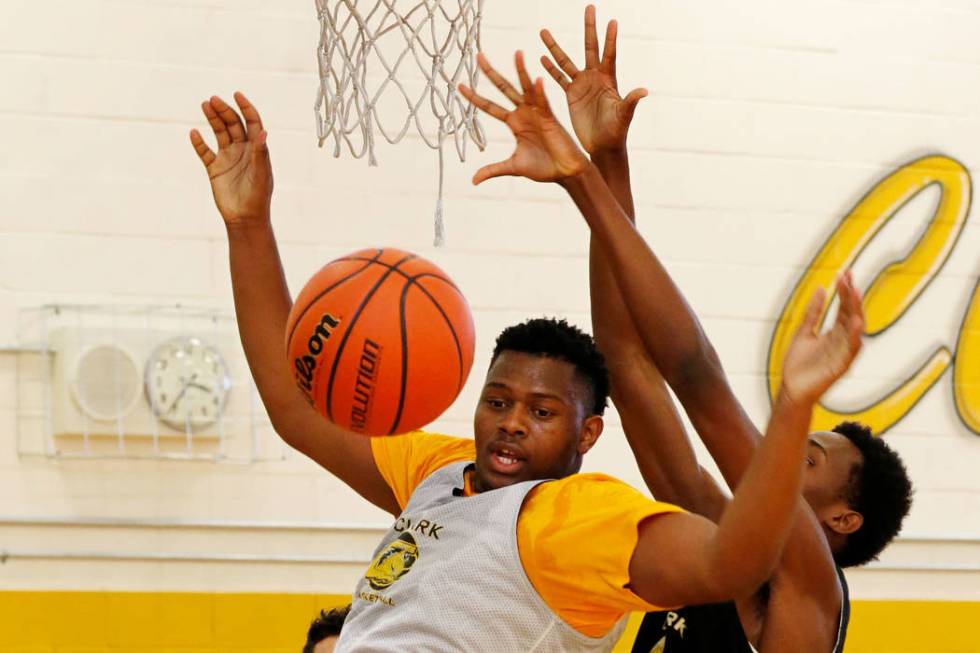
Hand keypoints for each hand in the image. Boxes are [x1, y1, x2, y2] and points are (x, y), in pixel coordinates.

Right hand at [190, 92, 272, 227]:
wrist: (245, 219)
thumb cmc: (258, 198)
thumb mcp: (261, 174)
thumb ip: (261, 154)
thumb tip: (263, 132)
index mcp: (257, 149)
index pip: (252, 123)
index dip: (246, 108)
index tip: (237, 94)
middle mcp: (242, 150)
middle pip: (233, 124)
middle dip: (224, 111)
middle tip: (212, 100)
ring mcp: (228, 158)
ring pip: (219, 133)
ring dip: (212, 119)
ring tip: (204, 105)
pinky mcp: (215, 169)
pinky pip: (205, 152)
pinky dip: (199, 143)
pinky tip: (193, 133)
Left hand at [459, 52, 589, 184]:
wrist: (565, 172)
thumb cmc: (543, 167)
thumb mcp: (512, 167)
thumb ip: (493, 169)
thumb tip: (473, 180)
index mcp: (514, 122)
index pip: (489, 106)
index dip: (474, 97)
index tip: (459, 85)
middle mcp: (523, 113)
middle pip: (503, 89)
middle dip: (490, 73)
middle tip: (478, 55)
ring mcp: (536, 113)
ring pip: (525, 88)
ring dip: (521, 71)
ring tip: (517, 53)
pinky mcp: (550, 118)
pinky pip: (544, 102)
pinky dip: (540, 92)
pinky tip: (536, 80)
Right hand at [540, 5, 647, 155]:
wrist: (603, 145)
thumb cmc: (616, 131)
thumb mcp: (624, 116)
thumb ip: (631, 102)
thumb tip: (644, 91)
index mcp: (608, 80)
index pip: (609, 54)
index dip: (610, 39)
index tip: (612, 20)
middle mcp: (595, 78)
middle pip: (590, 48)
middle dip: (589, 28)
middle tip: (589, 7)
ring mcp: (582, 85)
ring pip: (566, 61)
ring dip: (555, 47)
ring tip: (543, 31)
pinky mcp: (572, 95)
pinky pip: (559, 78)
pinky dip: (550, 69)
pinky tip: (541, 57)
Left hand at [781, 272, 864, 404]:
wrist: (791, 388)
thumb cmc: (798, 363)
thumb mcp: (804, 331)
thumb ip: (813, 312)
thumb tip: (821, 288)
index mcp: (834, 333)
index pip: (844, 308)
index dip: (845, 291)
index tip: (844, 273)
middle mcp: (842, 341)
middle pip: (851, 315)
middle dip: (851, 297)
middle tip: (849, 278)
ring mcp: (842, 353)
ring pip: (854, 330)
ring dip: (856, 312)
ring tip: (855, 294)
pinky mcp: (840, 366)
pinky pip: (851, 351)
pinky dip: (854, 337)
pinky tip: (856, 324)